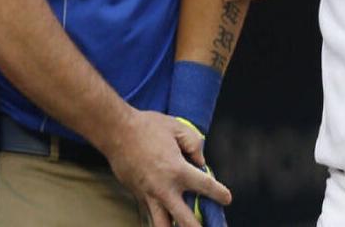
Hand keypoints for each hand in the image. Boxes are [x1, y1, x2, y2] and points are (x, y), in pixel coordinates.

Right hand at [102, 109, 230, 226]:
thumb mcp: (179, 128)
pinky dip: (161, 220)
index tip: (227, 199)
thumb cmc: (149, 127)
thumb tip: (200, 163)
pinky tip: (168, 222)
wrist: (117, 132)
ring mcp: (148, 196)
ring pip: (162, 226)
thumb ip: (195, 145)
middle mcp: (163, 189)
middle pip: (184, 220)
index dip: (219, 194)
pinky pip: (151, 215)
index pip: (205, 186)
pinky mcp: (137, 197)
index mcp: (177, 170)